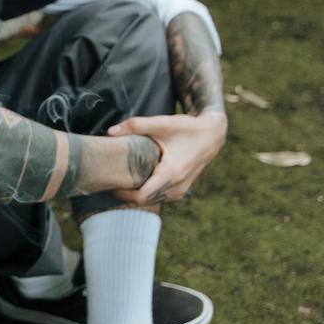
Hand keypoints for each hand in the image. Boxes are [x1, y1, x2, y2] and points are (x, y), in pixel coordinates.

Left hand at [109, 111, 226, 204]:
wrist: (212, 134)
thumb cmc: (187, 128)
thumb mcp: (163, 123)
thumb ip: (136, 125)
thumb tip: (110, 131)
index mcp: (172, 172)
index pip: (142, 196)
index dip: (123, 193)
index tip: (111, 183)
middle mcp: (178, 186)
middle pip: (144, 200)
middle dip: (126, 194)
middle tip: (112, 181)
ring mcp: (181, 190)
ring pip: (152, 200)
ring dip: (136, 194)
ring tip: (122, 180)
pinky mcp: (181, 190)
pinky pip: (159, 197)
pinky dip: (147, 193)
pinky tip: (137, 180)